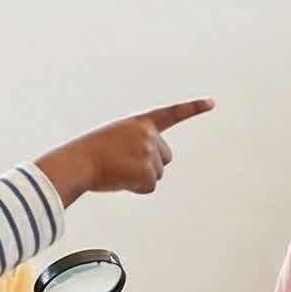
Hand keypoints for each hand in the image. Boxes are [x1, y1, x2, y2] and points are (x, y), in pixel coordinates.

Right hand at [37, 99, 215, 198]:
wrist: (78, 163)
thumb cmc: (91, 154)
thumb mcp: (115, 139)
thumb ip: (137, 145)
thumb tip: (151, 173)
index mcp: (140, 123)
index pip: (171, 114)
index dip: (192, 108)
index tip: (211, 103)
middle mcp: (148, 135)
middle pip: (166, 157)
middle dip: (150, 165)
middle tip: (124, 164)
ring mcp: (149, 152)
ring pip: (157, 174)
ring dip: (140, 177)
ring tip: (118, 170)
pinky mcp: (147, 171)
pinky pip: (149, 187)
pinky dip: (136, 188)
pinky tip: (120, 179)